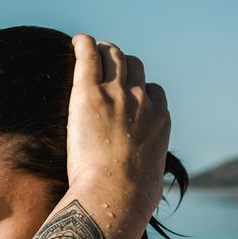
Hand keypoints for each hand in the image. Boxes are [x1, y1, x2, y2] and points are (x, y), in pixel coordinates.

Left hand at [67, 35, 170, 215]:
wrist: (116, 193)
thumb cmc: (133, 196)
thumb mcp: (152, 180)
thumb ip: (149, 170)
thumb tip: (150, 187)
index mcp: (159, 119)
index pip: (153, 90)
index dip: (139, 86)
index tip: (127, 89)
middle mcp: (142, 100)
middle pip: (134, 66)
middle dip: (121, 61)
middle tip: (107, 61)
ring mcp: (117, 93)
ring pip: (114, 56)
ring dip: (104, 51)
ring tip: (91, 49)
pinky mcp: (90, 93)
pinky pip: (89, 56)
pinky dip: (84, 45)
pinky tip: (77, 41)